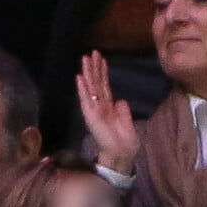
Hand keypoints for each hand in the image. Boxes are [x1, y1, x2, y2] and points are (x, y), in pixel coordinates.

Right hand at [77, 50, 138, 174]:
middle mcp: (100, 107)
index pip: (105, 87)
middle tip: (92, 52)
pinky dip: (82, 89)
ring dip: (87, 73)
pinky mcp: (90, 116)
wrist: (121, 153)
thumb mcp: (127, 121)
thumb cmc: (125, 141)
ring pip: (90, 88)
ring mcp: (94, 111)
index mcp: (109, 108)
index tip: (102, 59)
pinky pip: (85, 100)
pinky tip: (79, 77)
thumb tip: (119, 100)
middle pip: (96, 84)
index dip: (103, 73)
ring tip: (85, 58)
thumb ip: (122, 109)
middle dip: (94, 68)